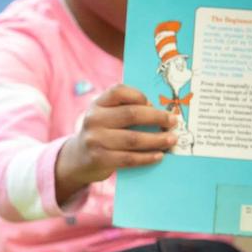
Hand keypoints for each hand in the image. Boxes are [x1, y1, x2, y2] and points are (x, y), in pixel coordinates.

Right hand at [56, 84, 176, 200]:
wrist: (78, 159)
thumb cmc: (102, 134)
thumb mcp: (106, 116)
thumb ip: (125, 110)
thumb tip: (160, 112)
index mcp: (97, 104)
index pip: (119, 92)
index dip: (140, 96)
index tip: (155, 104)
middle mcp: (93, 119)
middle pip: (131, 114)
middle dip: (157, 117)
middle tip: (173, 121)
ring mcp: (95, 140)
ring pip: (133, 139)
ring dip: (157, 139)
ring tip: (171, 139)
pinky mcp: (99, 159)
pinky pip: (129, 158)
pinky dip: (147, 157)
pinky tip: (159, 156)